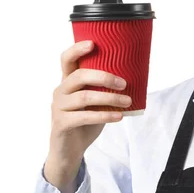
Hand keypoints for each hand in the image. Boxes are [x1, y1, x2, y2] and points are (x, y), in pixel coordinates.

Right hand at [45, 40, 131, 189]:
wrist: (70, 149)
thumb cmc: (85, 120)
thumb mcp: (95, 101)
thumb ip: (104, 88)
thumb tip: (135, 76)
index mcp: (67, 81)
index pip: (66, 59)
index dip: (77, 49)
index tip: (93, 43)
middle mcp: (60, 91)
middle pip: (79, 76)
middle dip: (104, 77)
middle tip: (124, 83)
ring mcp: (59, 107)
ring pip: (85, 97)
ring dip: (110, 98)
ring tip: (127, 101)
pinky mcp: (62, 123)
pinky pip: (85, 116)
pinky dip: (105, 115)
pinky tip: (119, 116)